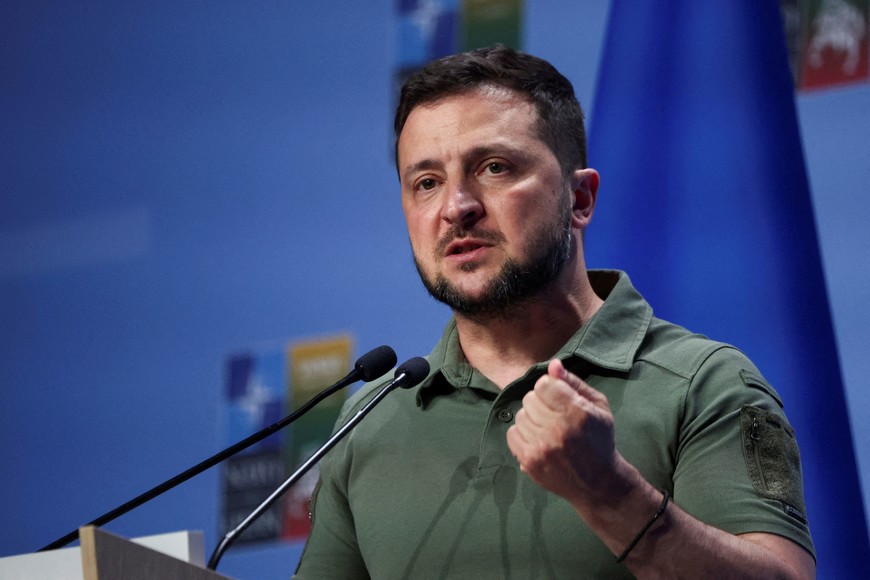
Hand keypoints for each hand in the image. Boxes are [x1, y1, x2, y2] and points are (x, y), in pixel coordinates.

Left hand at [506, 359, 619, 503]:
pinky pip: (512, 434)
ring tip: (547, 430)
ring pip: (520, 415)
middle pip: (529, 398)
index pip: (544, 384)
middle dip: (540, 403)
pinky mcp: (530, 461)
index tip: (559, 399)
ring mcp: (542, 447)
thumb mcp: (597, 406)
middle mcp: (557, 429)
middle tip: (554, 416)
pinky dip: (522, 435)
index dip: (550, 389)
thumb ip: (573, 382)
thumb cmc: (599, 438)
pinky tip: (537, 441)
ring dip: (532, 420)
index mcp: (576, 412)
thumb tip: (553, 364)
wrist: (598, 482)